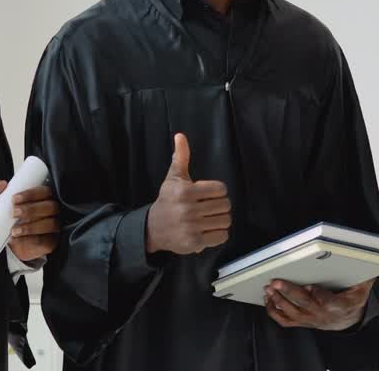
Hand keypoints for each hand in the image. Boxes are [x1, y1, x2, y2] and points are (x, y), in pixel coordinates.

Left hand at [0, 180, 59, 261]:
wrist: (20, 243)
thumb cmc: (18, 220)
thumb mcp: (9, 205)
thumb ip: (3, 193)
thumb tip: (1, 185)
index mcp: (47, 198)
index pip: (45, 191)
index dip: (31, 194)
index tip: (14, 199)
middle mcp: (55, 210)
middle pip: (50, 206)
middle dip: (31, 209)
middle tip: (14, 213)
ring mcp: (56, 226)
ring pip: (50, 224)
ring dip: (31, 227)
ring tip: (14, 230)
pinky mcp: (53, 242)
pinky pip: (46, 241)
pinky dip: (31, 240)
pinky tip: (19, 240)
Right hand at [145, 133, 230, 254]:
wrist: (153, 228)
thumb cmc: (168, 199)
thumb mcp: (173, 177)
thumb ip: (181, 157)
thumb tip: (180, 136)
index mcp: (186, 191)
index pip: (221, 189)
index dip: (218, 191)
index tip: (209, 194)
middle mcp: (188, 210)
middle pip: (225, 205)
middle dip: (220, 206)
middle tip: (211, 207)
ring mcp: (191, 227)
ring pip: (225, 221)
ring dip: (221, 220)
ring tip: (211, 218)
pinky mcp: (195, 243)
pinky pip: (222, 237)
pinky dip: (219, 234)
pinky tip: (209, 230)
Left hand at [263, 279, 374, 330]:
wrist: (347, 319)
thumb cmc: (352, 300)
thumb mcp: (362, 288)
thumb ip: (363, 276)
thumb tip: (366, 259)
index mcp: (339, 306)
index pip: (329, 302)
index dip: (319, 296)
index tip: (311, 286)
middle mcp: (323, 315)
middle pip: (304, 305)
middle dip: (289, 293)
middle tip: (277, 282)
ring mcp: (311, 320)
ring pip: (292, 313)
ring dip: (278, 301)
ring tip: (269, 288)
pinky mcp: (303, 322)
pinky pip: (286, 320)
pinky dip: (275, 311)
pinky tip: (269, 300)